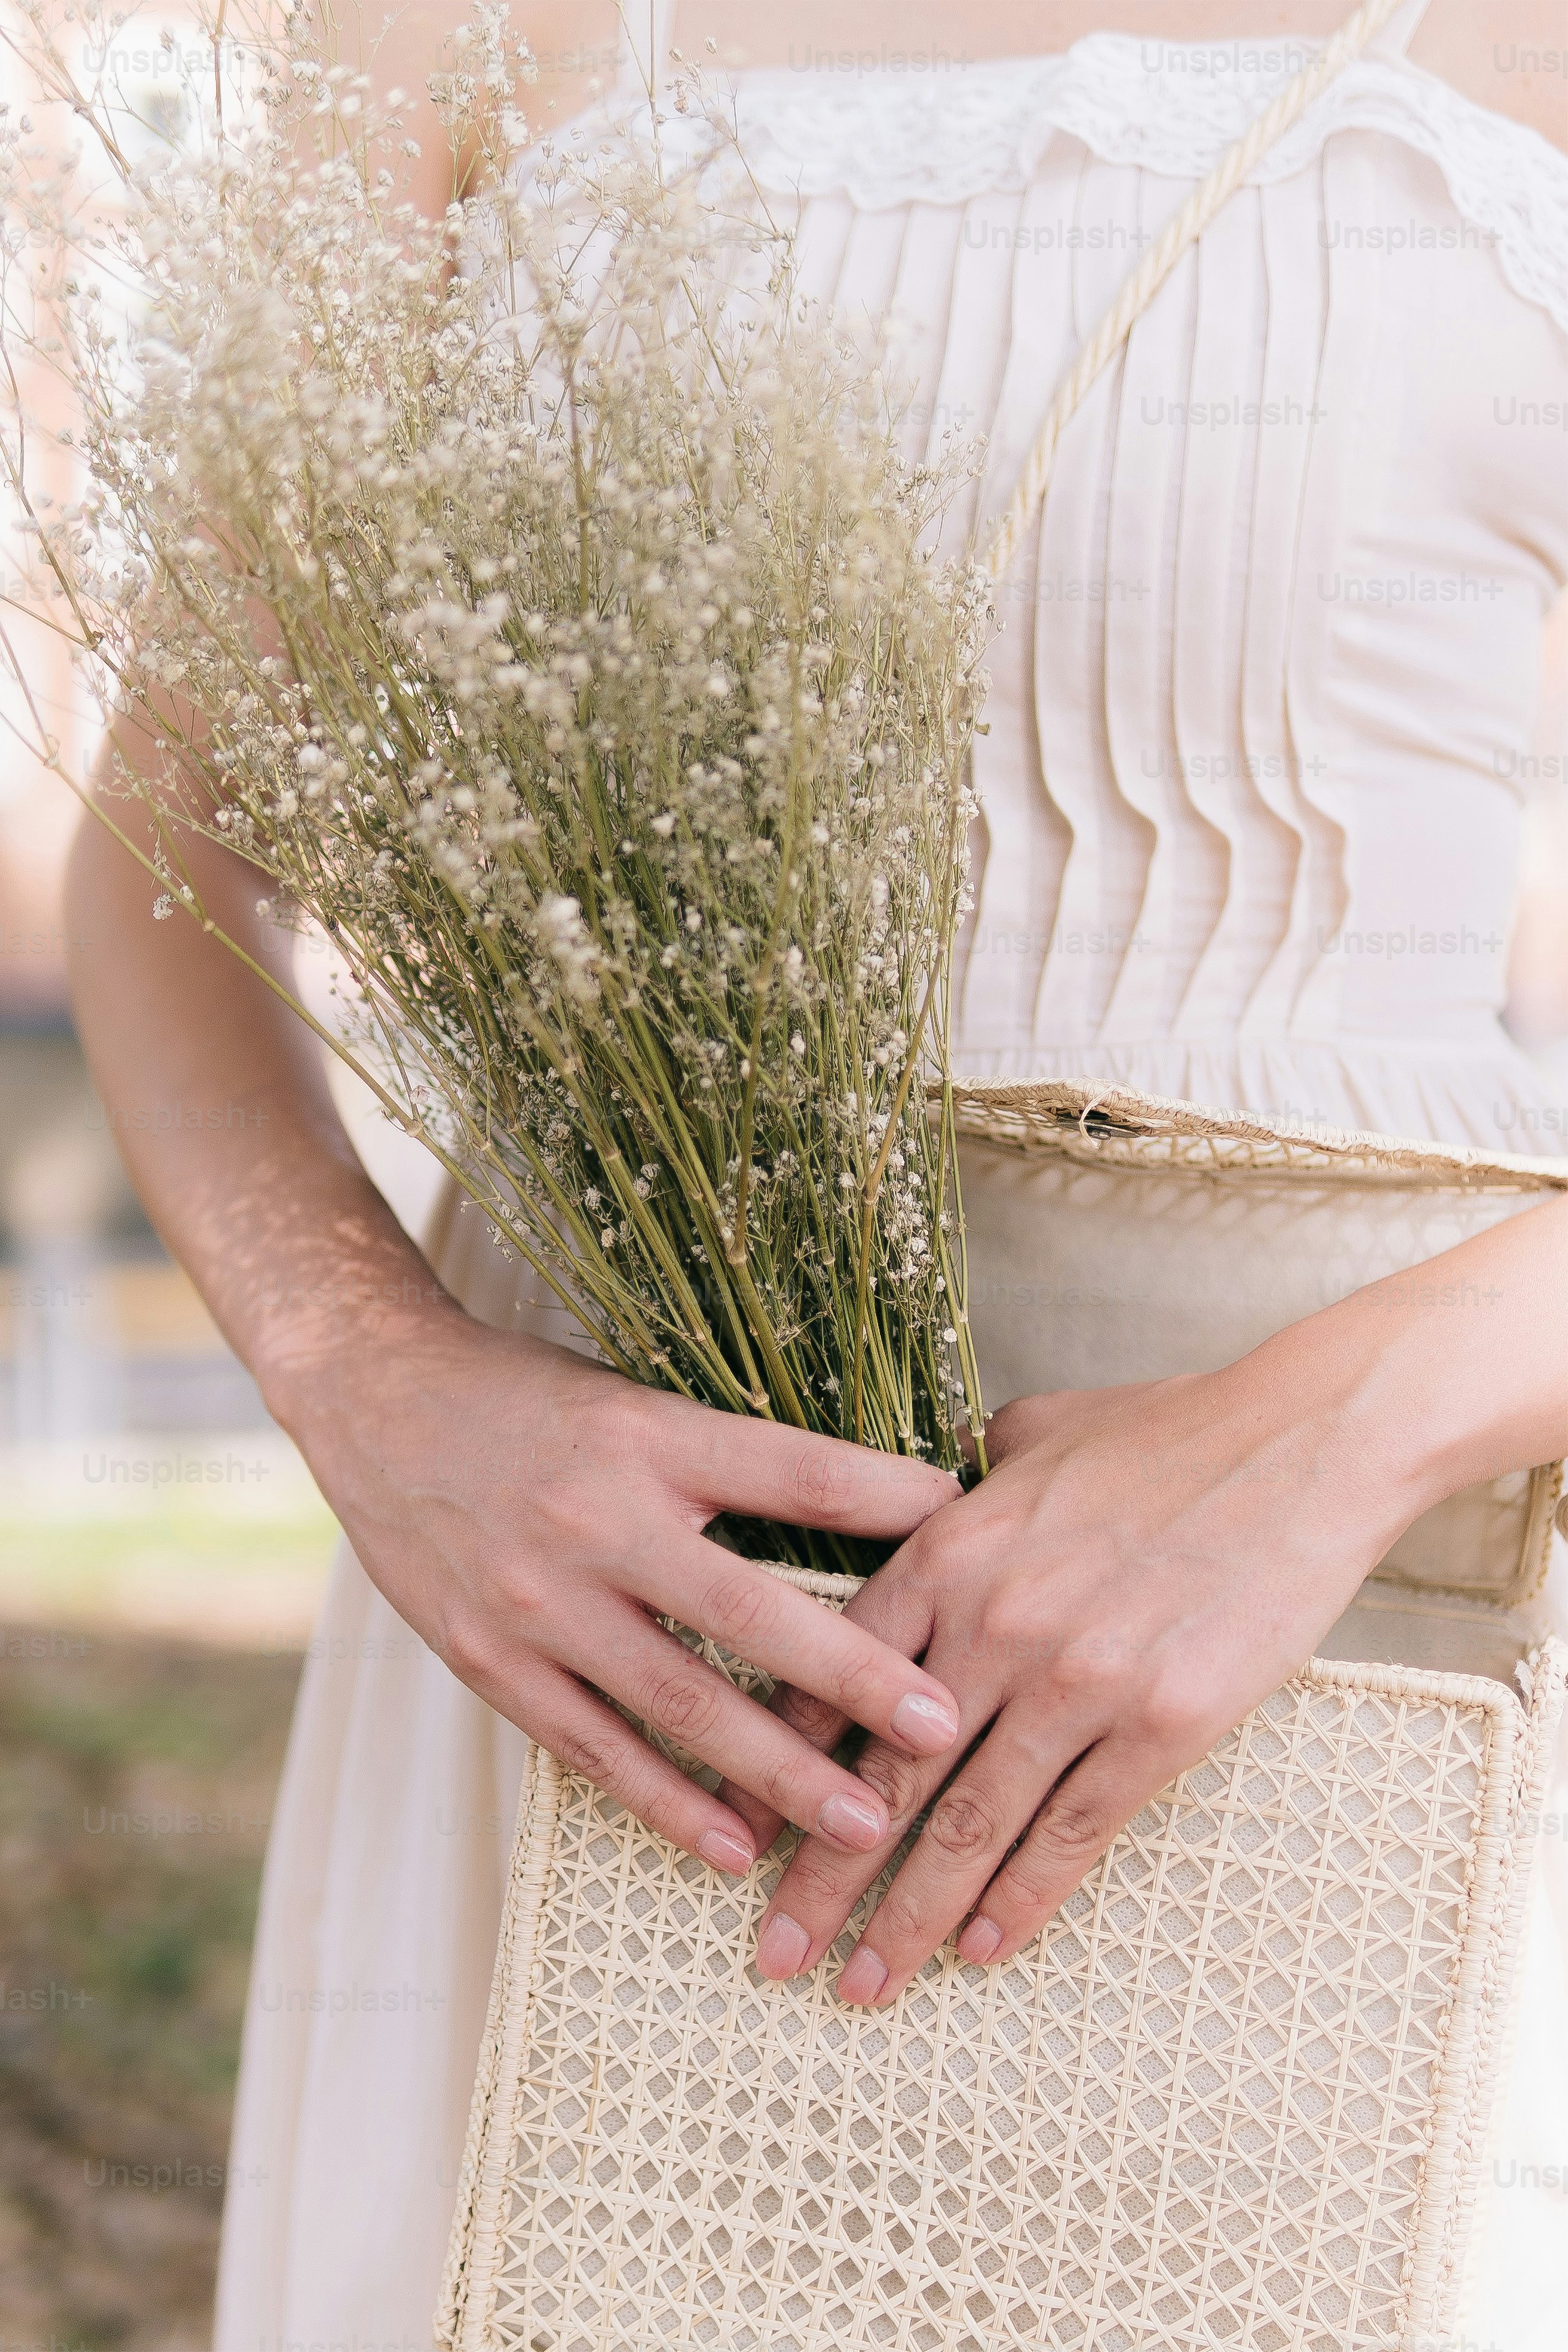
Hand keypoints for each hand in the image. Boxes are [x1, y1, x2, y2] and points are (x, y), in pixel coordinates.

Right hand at [277, 1303, 963, 1877]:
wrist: (375, 1403)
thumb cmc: (528, 1397)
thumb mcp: (634, 1397)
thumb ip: (731, 1455)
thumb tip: (871, 1495)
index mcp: (649, 1436)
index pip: (795, 1470)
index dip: (888, 1498)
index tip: (970, 1533)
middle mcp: (598, 1520)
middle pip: (751, 1612)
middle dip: (856, 1679)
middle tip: (945, 1731)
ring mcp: (539, 1601)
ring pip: (679, 1703)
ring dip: (780, 1770)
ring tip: (866, 1821)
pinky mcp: (491, 1662)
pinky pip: (594, 1748)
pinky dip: (668, 1802)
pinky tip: (734, 1846)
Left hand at [733, 1350, 1428, 1999]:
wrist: (1304, 1443)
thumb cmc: (1168, 1431)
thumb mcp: (1029, 1433)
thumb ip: (959, 1482)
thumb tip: (922, 1497)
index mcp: (948, 1552)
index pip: (831, 1680)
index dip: (780, 1766)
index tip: (746, 1832)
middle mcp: (994, 1626)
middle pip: (881, 1778)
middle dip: (819, 1881)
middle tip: (774, 1957)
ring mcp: (1077, 1683)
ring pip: (969, 1827)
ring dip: (909, 1920)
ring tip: (863, 1987)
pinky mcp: (1160, 1727)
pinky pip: (1072, 1834)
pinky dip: (1020, 1902)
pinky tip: (981, 1950)